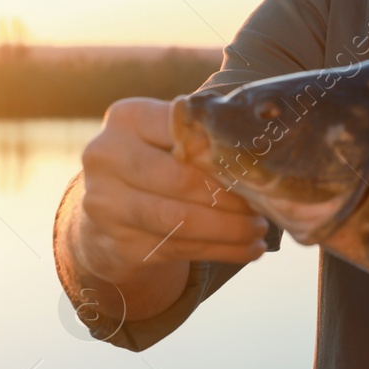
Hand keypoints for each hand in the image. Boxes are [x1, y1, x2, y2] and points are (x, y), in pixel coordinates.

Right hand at [71, 97, 269, 291]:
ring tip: (259, 229)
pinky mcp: (118, 244)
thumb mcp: (165, 139)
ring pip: (181, 220)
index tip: (255, 165)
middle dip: (230, 196)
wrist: (107, 216)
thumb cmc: (153, 167)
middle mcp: (106, 157)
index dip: (222, 149)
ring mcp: (106, 204)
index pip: (183, 129)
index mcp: (127, 118)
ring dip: (230, 229)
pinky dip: (222, 250)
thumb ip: (199, 136)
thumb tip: (258, 148)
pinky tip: (248, 249)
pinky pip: (180, 248)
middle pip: (182, 179)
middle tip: (262, 205)